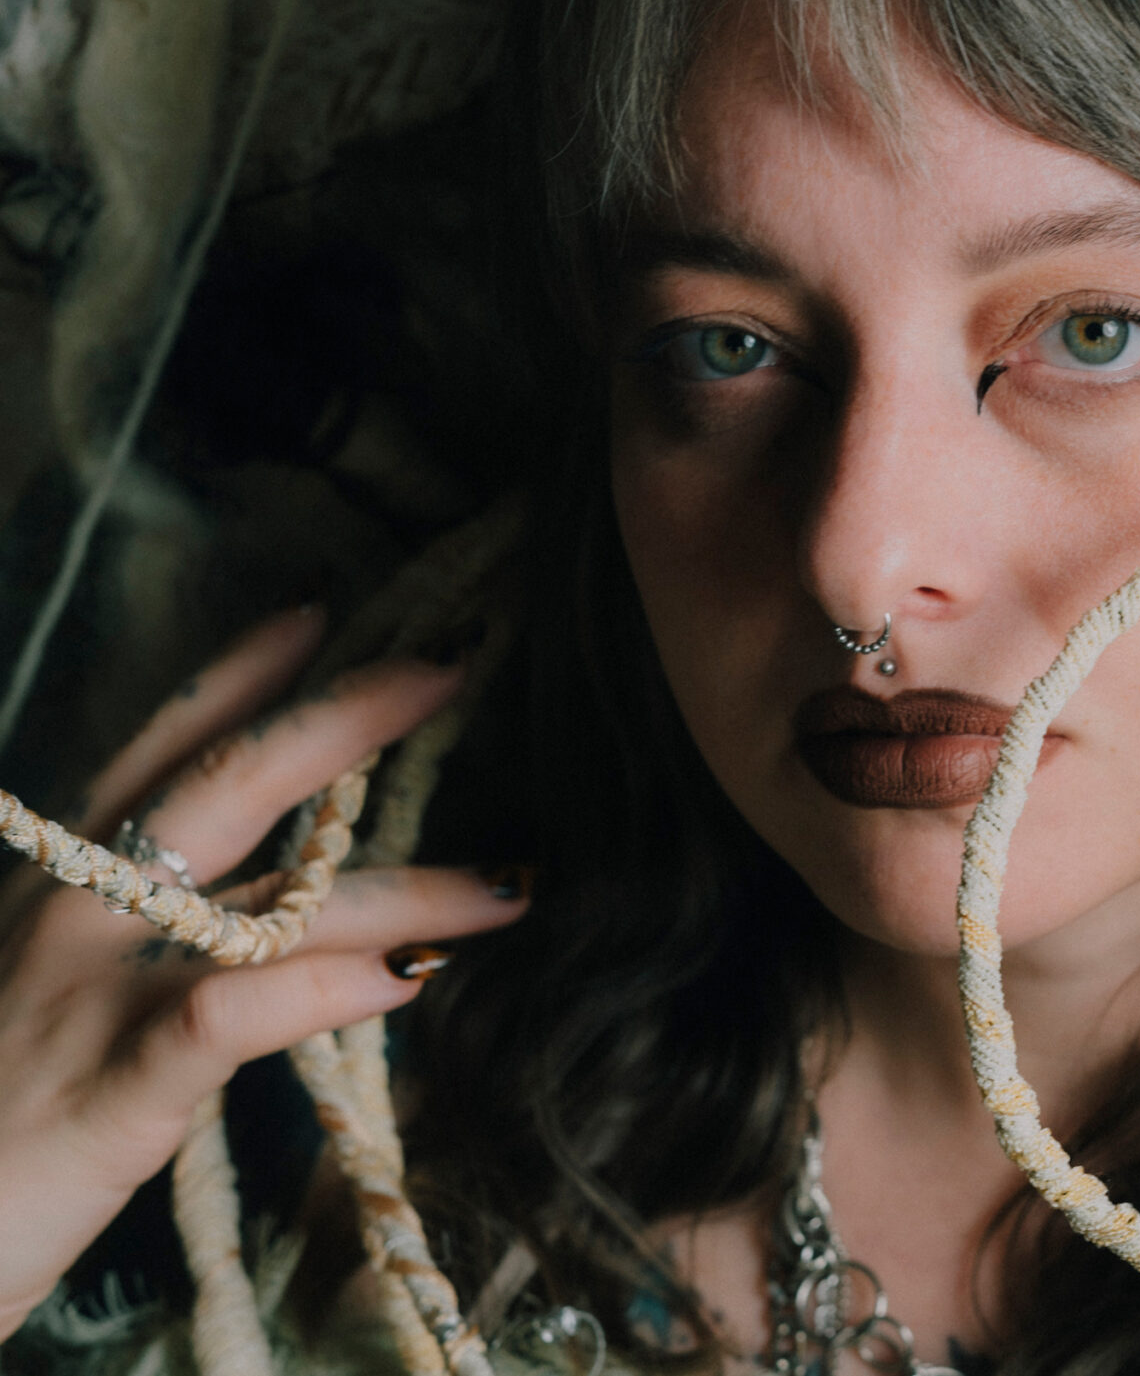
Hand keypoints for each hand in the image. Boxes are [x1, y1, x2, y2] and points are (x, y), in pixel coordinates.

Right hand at [0, 606, 527, 1338]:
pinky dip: (319, 988)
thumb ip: (152, 934)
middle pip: (224, 785)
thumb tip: (277, 896)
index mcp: (64, 886)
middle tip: (448, 669)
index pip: (157, 751)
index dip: (236, 676)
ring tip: (510, 885)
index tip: (319, 612)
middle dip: (343, 719)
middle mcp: (75, 916)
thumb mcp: (60, 995)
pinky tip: (404, 981)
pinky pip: (226, 1017)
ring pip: (266, 904)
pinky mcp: (108, 1096)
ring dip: (406, 888)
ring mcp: (89, 998)